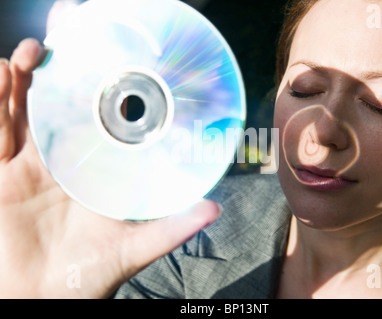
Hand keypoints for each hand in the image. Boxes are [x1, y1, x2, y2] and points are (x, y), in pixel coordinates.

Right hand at [0, 39, 219, 297]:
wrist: (40, 301)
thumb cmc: (87, 277)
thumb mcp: (134, 248)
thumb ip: (172, 229)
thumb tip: (213, 208)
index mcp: (95, 170)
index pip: (95, 119)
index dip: (96, 89)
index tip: (103, 59)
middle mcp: (62, 161)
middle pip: (55, 105)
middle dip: (54, 72)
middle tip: (60, 43)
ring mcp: (28, 165)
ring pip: (19, 110)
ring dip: (20, 79)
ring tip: (28, 56)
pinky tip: (1, 78)